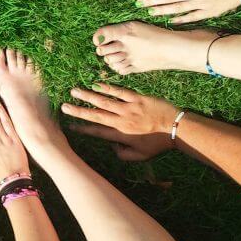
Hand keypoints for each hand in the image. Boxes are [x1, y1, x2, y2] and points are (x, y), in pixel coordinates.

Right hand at [61, 83, 178, 160]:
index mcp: (121, 134)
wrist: (176, 128)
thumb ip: (124, 155)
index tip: (70, 125)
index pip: (97, 131)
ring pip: (104, 101)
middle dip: (78, 110)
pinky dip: (107, 88)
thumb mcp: (141, 156)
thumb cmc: (158, 143)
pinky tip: (96, 84)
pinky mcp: (137, 98)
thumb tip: (112, 148)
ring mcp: (128, 108)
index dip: (82, 128)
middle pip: (95, 114)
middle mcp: (121, 121)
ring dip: (88, 96)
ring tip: (74, 91)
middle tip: (64, 106)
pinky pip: (119, 91)